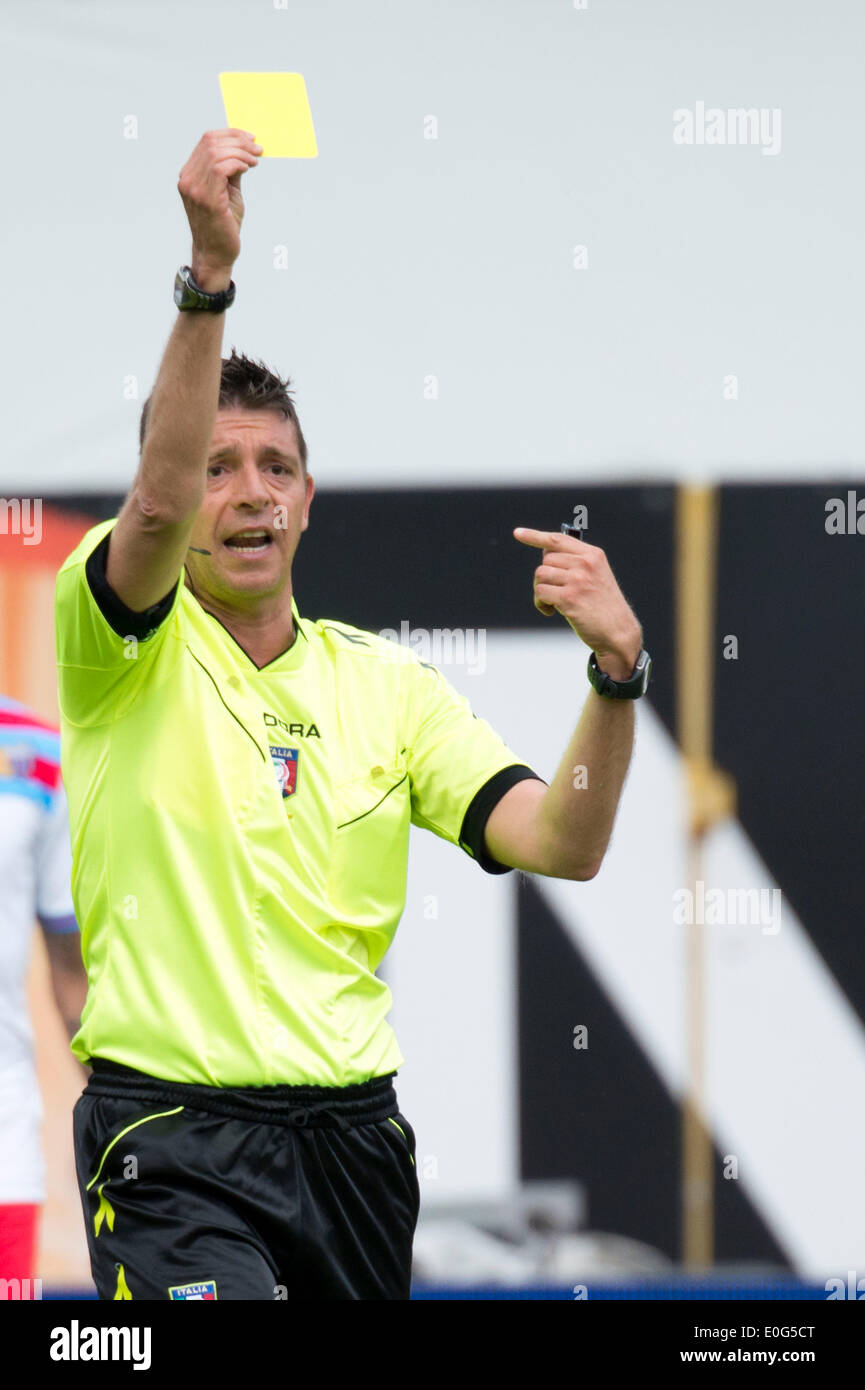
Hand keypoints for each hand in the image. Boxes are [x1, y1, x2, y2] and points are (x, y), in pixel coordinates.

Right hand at [177, 129, 261, 281]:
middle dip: (239, 141)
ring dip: (241, 152)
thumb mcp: (228, 191)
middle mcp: (187, 179)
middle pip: (211, 142)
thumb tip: (244, 149)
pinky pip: (221, 168)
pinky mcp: (207, 199)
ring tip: (256, 160)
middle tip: (258, 149)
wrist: (217, 254)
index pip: (207, 141)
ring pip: (217, 152)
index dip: (231, 134)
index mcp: (189, 174)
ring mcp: (194, 189)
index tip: (250, 139)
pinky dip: (238, 162)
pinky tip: (249, 167)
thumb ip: (232, 170)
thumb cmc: (223, 225)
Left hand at [514, 527, 641, 676]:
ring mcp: (578, 580)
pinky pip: (540, 592)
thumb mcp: (597, 575)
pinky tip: (551, 611)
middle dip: (545, 576)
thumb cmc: (604, 606)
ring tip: (553, 603)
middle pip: (546, 560)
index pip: (558, 540)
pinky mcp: (569, 598)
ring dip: (541, 591)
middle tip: (554, 591)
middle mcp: (586, 564)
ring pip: (541, 575)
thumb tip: (546, 554)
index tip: (518, 533)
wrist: (618, 631)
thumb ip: (576, 562)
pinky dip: (541, 603)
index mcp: (593, 555)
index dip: (535, 536)